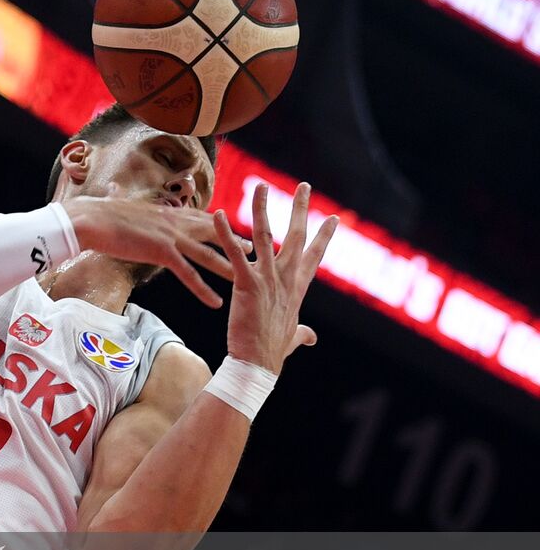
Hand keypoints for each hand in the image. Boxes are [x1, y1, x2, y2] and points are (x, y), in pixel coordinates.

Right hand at [65, 186, 250, 307]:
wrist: (89, 219)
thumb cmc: (97, 213)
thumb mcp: (114, 202)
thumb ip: (119, 198)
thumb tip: (111, 189)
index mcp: (166, 211)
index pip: (198, 218)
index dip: (217, 224)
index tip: (232, 227)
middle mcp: (174, 221)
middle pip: (213, 232)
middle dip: (235, 241)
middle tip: (256, 250)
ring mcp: (170, 236)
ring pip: (208, 254)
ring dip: (229, 267)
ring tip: (249, 279)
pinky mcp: (162, 252)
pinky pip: (188, 274)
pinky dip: (204, 289)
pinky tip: (216, 302)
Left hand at [214, 182, 337, 373]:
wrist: (257, 365)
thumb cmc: (272, 352)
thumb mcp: (292, 338)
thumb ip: (301, 333)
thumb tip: (311, 337)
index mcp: (297, 288)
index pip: (313, 255)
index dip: (324, 236)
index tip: (332, 217)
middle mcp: (285, 278)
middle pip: (297, 235)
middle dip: (300, 208)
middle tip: (303, 184)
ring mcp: (267, 279)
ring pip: (266, 236)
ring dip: (262, 208)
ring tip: (260, 185)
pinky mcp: (246, 284)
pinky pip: (234, 254)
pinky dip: (225, 233)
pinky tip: (218, 214)